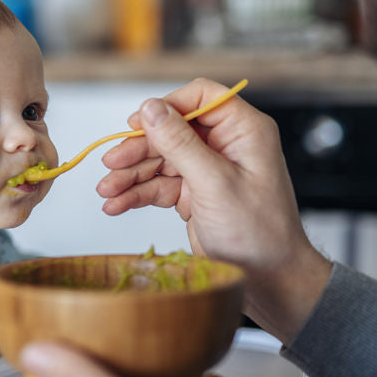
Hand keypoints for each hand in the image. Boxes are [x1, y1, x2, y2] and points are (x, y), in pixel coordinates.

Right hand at [97, 78, 331, 342]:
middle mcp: (225, 145)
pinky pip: (159, 185)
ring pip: (159, 159)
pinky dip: (137, 194)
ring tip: (106, 191)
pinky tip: (117, 204)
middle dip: (138, 148)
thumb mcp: (215, 183)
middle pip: (171, 130)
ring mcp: (208, 170)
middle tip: (111, 163)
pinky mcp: (194, 194)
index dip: (167, 106)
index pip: (201, 96)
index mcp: (243, 131)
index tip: (138, 123)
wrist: (269, 280)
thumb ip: (180, 144)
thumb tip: (151, 108)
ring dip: (131, 174)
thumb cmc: (258, 233)